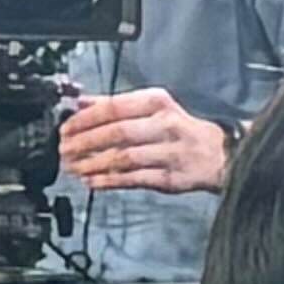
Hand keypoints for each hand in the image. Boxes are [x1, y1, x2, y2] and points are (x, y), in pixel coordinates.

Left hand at [58, 88, 228, 195]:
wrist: (218, 154)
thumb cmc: (180, 129)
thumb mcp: (151, 107)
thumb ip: (114, 104)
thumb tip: (79, 101)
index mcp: (157, 103)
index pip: (114, 107)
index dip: (85, 118)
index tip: (66, 127)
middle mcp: (165, 125)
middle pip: (117, 132)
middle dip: (85, 142)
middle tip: (65, 149)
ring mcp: (169, 153)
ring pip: (124, 158)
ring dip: (93, 164)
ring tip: (74, 167)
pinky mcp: (171, 178)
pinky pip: (135, 180)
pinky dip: (110, 181)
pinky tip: (93, 181)